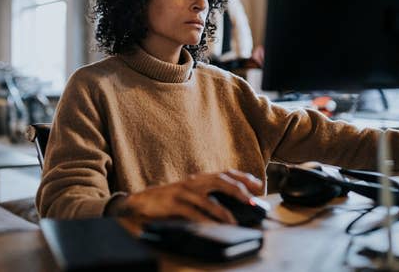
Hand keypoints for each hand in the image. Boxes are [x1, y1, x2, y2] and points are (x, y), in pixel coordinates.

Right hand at [109, 169, 262, 223]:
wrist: (139, 202)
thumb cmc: (168, 200)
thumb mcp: (190, 195)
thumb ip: (207, 197)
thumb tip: (233, 207)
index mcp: (199, 178)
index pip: (225, 172)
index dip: (243, 176)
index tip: (259, 184)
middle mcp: (193, 181)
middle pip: (220, 180)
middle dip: (239, 189)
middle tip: (252, 200)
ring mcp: (183, 191)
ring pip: (207, 196)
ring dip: (223, 210)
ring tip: (234, 221)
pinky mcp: (173, 203)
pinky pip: (191, 212)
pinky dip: (203, 220)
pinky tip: (211, 226)